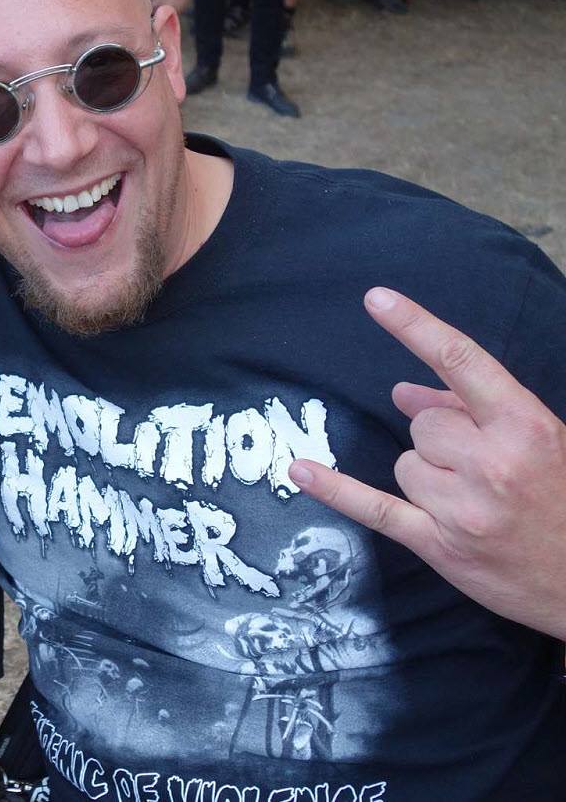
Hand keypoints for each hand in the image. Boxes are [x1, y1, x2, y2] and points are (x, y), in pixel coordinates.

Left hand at [290, 287, 565, 639]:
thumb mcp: (545, 442)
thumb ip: (476, 411)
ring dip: (428, 475)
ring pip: (406, 463)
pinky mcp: (439, 546)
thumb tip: (404, 392)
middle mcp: (493, 463)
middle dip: (441, 438)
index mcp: (527, 426)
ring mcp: (463, 508)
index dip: (415, 326)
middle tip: (481, 468)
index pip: (461, 361)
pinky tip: (301, 470)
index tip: (375, 298)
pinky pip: (374, 508)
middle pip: (422, 422)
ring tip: (473, 501)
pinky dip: (336, 490)